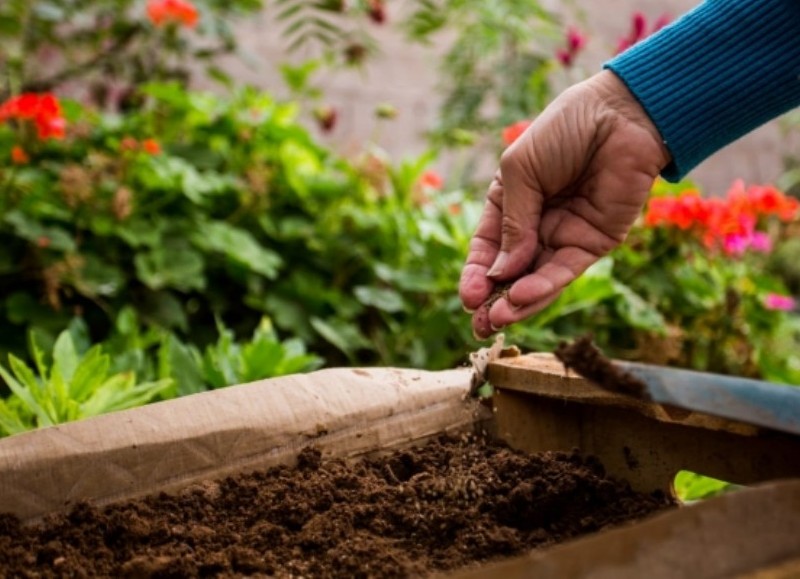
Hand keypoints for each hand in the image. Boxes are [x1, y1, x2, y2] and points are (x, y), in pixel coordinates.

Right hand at [460, 70, 670, 338]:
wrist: (619, 115)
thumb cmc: (563, 132)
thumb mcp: (520, 172)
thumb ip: (512, 222)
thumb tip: (501, 272)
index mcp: (510, 203)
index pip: (487, 247)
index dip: (476, 273)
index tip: (467, 298)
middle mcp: (535, 225)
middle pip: (510, 272)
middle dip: (493, 300)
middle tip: (479, 325)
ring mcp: (565, 236)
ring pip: (537, 278)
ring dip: (517, 301)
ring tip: (498, 318)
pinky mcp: (594, 243)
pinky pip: (565, 270)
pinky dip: (544, 285)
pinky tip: (523, 296)